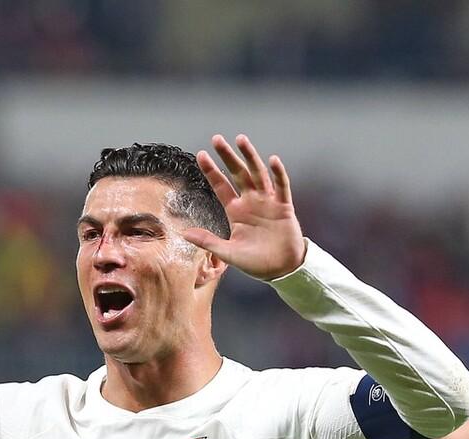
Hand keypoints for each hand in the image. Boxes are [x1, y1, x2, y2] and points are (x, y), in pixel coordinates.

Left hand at [183, 134, 306, 279]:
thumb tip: (184, 233)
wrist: (282, 269)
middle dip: (228, 156)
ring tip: (241, 140)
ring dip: (250, 157)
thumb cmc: (255, 262)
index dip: (211, 170)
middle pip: (238, 173)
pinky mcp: (284, 207)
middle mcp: (251, 202)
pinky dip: (278, 174)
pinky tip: (272, 160)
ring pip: (258, 174)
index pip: (221, 186)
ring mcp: (268, 202)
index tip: (201, 154)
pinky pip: (281, 187)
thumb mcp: (228, 253)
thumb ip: (208, 242)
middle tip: (217, 139)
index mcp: (236, 211)